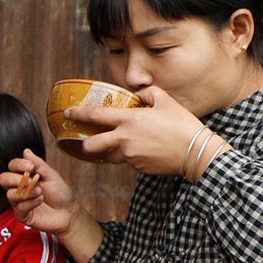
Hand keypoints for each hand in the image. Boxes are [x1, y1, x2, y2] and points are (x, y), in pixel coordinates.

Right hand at [0, 149, 78, 235]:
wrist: (69, 212)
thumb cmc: (61, 194)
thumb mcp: (51, 175)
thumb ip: (38, 164)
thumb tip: (26, 151)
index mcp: (25, 176)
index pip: (12, 166)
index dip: (18, 164)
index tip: (30, 166)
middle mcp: (19, 188)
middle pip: (3, 179)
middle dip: (15, 179)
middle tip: (30, 181)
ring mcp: (19, 201)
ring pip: (10, 194)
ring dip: (26, 192)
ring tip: (40, 192)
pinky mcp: (22, 214)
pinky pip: (19, 207)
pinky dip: (31, 202)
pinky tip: (40, 200)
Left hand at [71, 86, 204, 175]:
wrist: (196, 152)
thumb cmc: (182, 125)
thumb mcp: (166, 101)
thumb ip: (149, 94)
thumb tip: (140, 94)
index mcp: (129, 120)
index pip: (95, 115)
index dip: (77, 114)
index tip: (67, 113)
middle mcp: (124, 139)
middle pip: (91, 146)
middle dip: (85, 144)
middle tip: (88, 141)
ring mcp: (129, 156)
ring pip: (109, 156)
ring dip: (109, 151)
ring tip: (122, 145)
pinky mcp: (137, 168)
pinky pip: (127, 162)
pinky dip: (130, 157)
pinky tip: (144, 151)